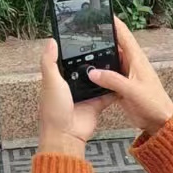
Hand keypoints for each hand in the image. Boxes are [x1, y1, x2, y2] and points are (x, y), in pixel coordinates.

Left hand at [38, 39, 109, 156]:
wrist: (67, 135)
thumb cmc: (54, 111)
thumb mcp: (50, 82)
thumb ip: (50, 62)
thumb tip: (51, 41)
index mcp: (59, 79)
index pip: (68, 60)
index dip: (75, 50)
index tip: (85, 37)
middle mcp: (73, 85)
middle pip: (86, 68)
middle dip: (94, 59)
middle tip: (106, 45)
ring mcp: (86, 94)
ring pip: (99, 79)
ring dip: (106, 72)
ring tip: (117, 56)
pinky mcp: (97, 103)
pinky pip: (108, 93)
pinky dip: (115, 87)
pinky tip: (122, 76)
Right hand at [86, 19, 172, 136]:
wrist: (158, 121)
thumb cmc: (154, 103)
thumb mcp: (133, 90)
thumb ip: (113, 80)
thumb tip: (94, 72)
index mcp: (136, 58)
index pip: (123, 34)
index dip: (113, 22)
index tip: (101, 13)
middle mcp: (130, 63)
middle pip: (112, 45)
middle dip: (100, 38)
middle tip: (83, 31)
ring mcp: (124, 74)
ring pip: (107, 60)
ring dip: (97, 57)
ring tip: (81, 50)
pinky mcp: (119, 85)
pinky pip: (105, 75)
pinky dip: (97, 73)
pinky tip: (87, 73)